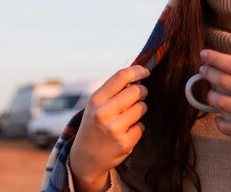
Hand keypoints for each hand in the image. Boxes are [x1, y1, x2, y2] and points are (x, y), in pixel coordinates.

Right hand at [70, 65, 149, 191]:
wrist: (84, 159)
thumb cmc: (94, 125)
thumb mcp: (95, 105)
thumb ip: (113, 91)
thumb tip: (139, 76)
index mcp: (96, 100)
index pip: (121, 76)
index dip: (137, 70)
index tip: (146, 72)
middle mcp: (103, 113)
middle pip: (136, 91)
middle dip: (142, 91)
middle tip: (139, 96)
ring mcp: (114, 129)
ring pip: (141, 108)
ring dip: (140, 109)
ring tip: (128, 116)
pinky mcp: (124, 143)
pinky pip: (141, 126)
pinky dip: (137, 127)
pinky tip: (125, 132)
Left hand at [199, 49, 230, 159]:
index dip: (215, 58)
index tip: (204, 54)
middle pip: (224, 81)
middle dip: (208, 73)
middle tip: (202, 70)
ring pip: (222, 103)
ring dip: (211, 96)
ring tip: (209, 92)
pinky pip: (228, 128)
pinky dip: (219, 122)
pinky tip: (217, 117)